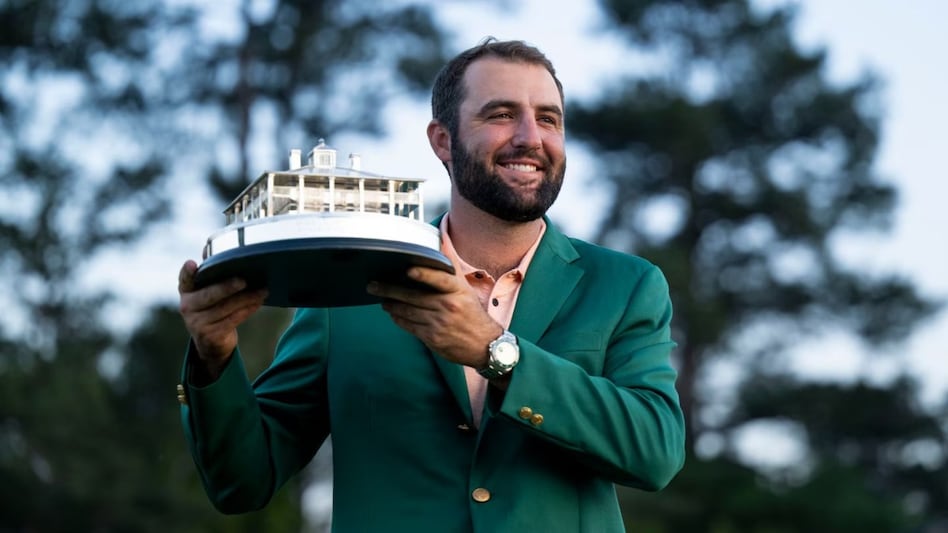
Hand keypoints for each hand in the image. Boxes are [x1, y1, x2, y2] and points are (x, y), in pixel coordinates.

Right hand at [177, 260, 266, 378]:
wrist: (212, 342)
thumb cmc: (213, 307)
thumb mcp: (208, 290)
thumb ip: (210, 271)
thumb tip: (209, 246)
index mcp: (187, 291)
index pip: (185, 279)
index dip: (187, 271)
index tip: (192, 263)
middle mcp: (187, 306)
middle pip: (209, 295)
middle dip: (227, 287)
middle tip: (244, 280)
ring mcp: (197, 323)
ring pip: (226, 307)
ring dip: (247, 298)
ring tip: (263, 290)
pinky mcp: (210, 335)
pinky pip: (233, 319)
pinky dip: (248, 309)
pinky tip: (258, 302)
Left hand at [367, 266, 501, 368]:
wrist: (484, 344)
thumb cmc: (471, 312)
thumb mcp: (465, 287)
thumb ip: (450, 264)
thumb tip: (441, 238)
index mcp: (457, 290)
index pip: (440, 279)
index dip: (425, 275)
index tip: (409, 271)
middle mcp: (448, 305)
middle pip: (414, 296)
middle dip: (390, 290)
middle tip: (373, 285)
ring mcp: (439, 323)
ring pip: (408, 312)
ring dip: (391, 305)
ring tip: (382, 299)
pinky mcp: (433, 338)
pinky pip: (410, 326)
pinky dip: (399, 319)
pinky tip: (393, 314)